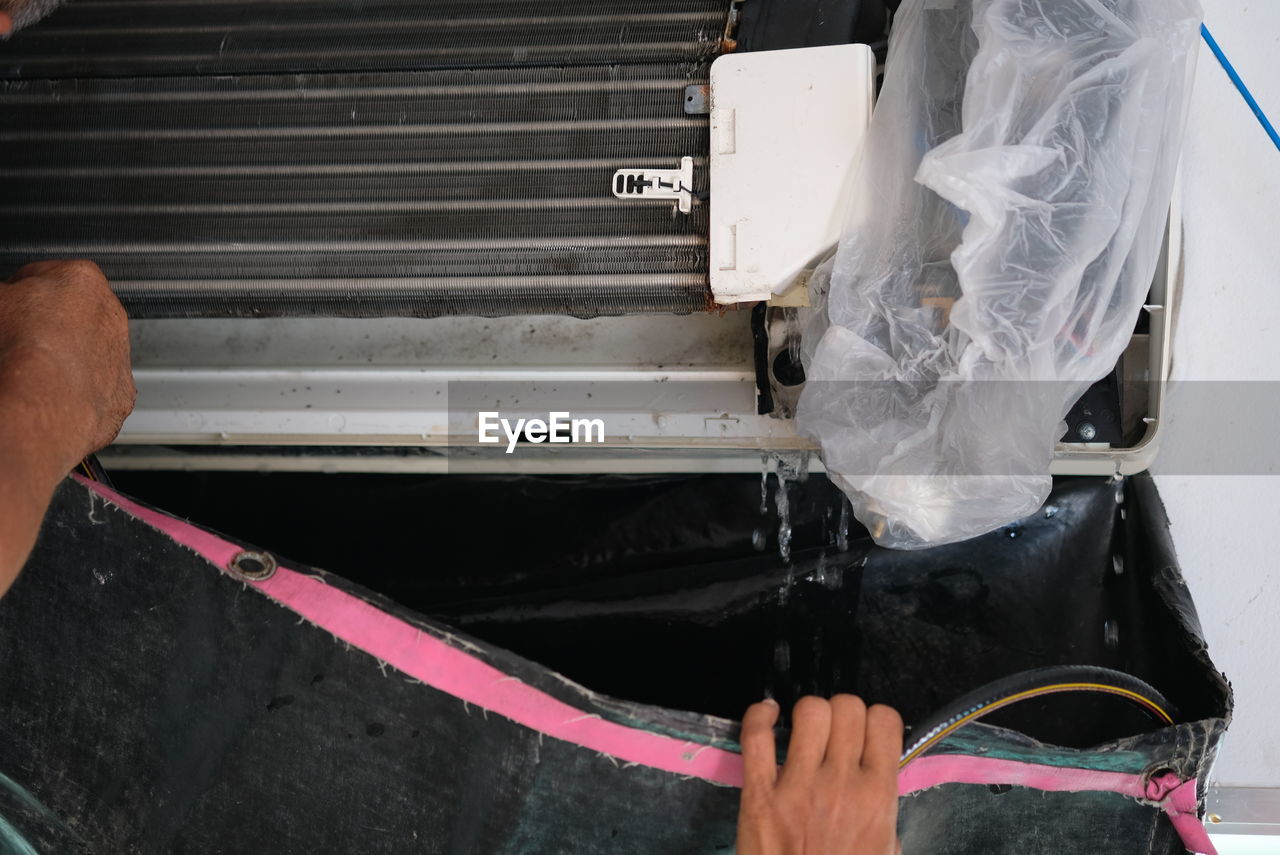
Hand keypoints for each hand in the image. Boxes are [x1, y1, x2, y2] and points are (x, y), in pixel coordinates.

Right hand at [0, 260, 134, 475]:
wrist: (46, 395)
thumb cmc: (22, 343)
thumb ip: (3, 293)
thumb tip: (4, 296)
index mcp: (81, 278)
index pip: (45, 275)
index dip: (20, 292)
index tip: (8, 304)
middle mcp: (111, 314)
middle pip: (73, 314)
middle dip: (47, 325)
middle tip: (17, 338)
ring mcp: (120, 354)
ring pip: (88, 351)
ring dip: (64, 357)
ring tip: (32, 368)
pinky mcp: (121, 392)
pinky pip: (97, 387)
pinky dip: (77, 390)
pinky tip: (53, 392)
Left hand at [737, 695, 902, 854]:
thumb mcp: (885, 851)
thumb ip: (886, 813)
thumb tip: (879, 781)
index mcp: (878, 796)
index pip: (885, 720)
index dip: (874, 720)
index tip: (864, 734)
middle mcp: (841, 782)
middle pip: (847, 707)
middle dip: (841, 713)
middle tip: (832, 735)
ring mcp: (798, 785)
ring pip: (809, 711)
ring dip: (808, 714)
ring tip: (804, 731)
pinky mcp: (759, 793)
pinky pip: (756, 736)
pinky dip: (759, 716)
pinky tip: (767, 715)